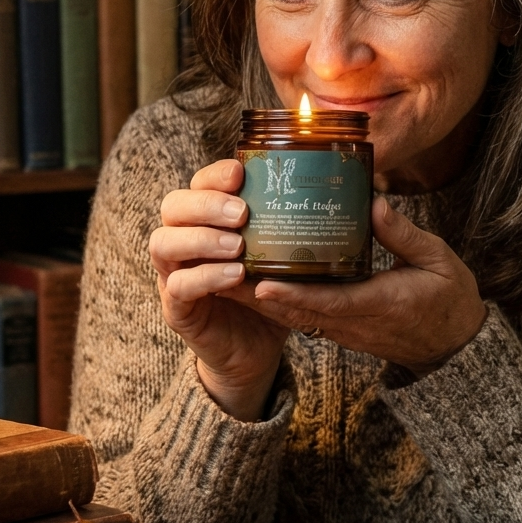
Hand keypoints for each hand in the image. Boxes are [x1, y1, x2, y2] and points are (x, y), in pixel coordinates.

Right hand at [149, 159, 288, 420]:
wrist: (255, 349)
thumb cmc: (270, 292)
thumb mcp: (285, 255)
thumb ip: (300, 226)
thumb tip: (358, 197)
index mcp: (207, 220)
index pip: (198, 184)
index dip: (214, 176)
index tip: (242, 173)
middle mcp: (184, 241)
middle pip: (173, 207)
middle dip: (206, 204)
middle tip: (242, 213)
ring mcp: (174, 273)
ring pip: (163, 243)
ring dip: (201, 239)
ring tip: (238, 245)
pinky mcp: (177, 308)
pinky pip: (179, 286)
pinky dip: (205, 277)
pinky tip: (234, 274)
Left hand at [239, 198, 486, 375]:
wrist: (455, 346)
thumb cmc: (449, 299)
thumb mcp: (437, 259)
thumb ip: (403, 234)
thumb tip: (373, 203)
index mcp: (378, 303)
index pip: (326, 301)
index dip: (291, 293)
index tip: (260, 282)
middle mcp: (354, 321)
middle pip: (296, 312)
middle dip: (257, 295)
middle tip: (220, 273)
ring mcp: (345, 329)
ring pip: (294, 317)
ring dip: (260, 300)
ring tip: (224, 276)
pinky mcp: (343, 329)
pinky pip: (304, 318)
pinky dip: (278, 303)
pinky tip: (256, 284)